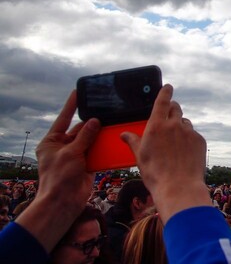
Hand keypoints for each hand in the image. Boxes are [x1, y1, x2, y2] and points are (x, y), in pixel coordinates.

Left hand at [16, 90, 101, 252]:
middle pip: (80, 130)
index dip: (71, 106)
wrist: (63, 203)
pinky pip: (97, 152)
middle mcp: (63, 147)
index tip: (78, 92)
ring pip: (90, 140)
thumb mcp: (70, 153)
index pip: (63, 119)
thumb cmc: (59, 177)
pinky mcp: (86, 164)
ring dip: (100, 135)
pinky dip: (104, 148)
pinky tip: (114, 140)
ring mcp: (75, 156)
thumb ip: (84, 136)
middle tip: (106, 111)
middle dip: (92, 123)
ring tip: (113, 123)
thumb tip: (95, 121)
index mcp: (52, 141)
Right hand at [121, 84, 210, 222]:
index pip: (162, 101)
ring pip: (185, 122)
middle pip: (175, 108)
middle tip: (169, 116)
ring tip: (175, 141)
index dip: (165, 92)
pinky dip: (189, 139)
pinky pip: (193, 135)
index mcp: (157, 126)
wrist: (179, 187)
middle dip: (172, 109)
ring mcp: (189, 132)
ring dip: (180, 126)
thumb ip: (133, 141)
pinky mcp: (200, 140)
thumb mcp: (140, 157)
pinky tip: (185, 152)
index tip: (168, 87)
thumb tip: (124, 134)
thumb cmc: (155, 174)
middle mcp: (174, 125)